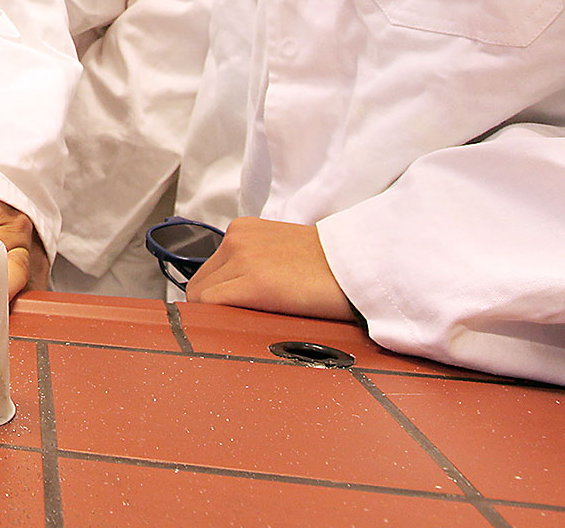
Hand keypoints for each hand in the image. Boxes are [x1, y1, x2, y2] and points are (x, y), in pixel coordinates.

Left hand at [186, 216, 356, 321]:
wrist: (364, 268)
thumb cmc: (332, 269)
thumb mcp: (283, 255)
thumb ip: (255, 266)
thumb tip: (235, 294)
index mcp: (244, 231)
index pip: (209, 270)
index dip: (214, 296)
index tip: (226, 315)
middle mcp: (237, 239)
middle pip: (201, 283)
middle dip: (212, 308)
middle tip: (235, 328)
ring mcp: (243, 258)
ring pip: (202, 296)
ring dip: (217, 316)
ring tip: (243, 331)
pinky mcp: (254, 282)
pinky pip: (211, 304)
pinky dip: (218, 321)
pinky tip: (238, 332)